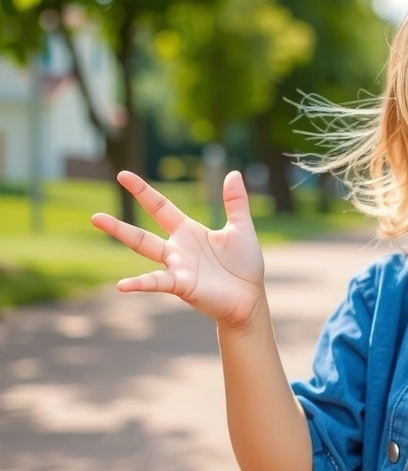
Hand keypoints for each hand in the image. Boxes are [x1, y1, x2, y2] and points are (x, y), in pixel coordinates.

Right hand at [91, 170, 265, 329]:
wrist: (250, 297)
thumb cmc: (244, 264)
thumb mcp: (241, 228)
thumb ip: (236, 202)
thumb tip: (234, 172)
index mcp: (188, 231)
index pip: (161, 207)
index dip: (143, 192)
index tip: (123, 175)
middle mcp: (177, 249)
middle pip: (142, 233)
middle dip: (118, 225)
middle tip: (94, 216)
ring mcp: (176, 267)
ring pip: (144, 251)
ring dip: (123, 239)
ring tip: (99, 231)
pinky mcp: (182, 285)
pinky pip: (157, 283)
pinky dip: (141, 283)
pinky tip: (122, 285)